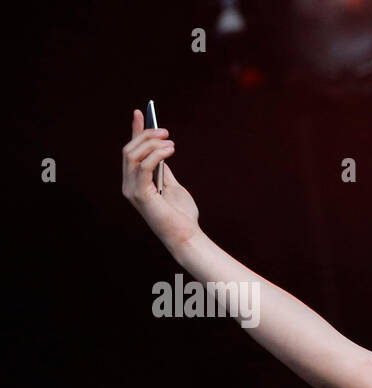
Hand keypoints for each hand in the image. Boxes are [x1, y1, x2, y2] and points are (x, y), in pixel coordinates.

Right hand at [121, 109, 200, 249]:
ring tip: (170, 142)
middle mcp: (129, 184)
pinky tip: (169, 151)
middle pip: (129, 150)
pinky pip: (142, 166)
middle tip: (166, 132)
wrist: (186, 235)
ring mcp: (131, 190)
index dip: (135, 131)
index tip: (141, 113)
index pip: (132, 151)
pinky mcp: (139, 194)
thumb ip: (162, 169)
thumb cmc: (182, 214)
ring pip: (132, 155)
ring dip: (151, 143)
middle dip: (146, 135)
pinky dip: (155, 154)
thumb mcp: (172, 185)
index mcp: (136, 182)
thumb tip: (160, 150)